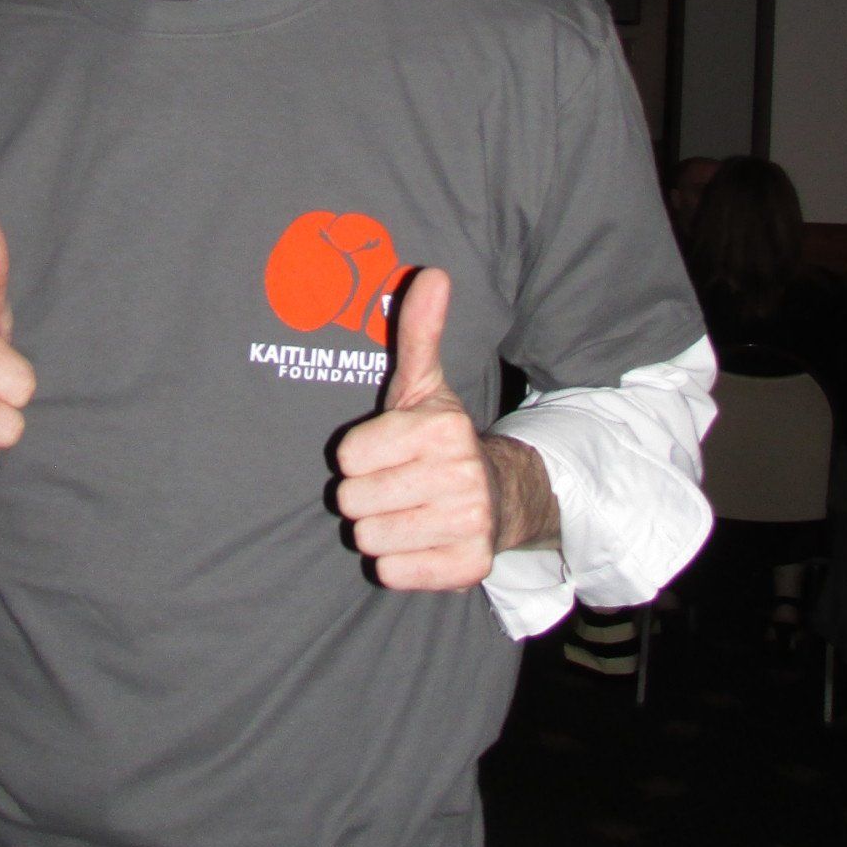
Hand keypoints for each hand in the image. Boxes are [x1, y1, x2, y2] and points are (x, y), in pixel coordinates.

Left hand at [333, 269, 555, 591]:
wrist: (499, 496)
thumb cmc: (439, 441)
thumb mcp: (424, 386)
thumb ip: (418, 332)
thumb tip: (433, 272)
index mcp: (441, 429)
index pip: (347, 457)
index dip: (360, 457)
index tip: (387, 453)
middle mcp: (460, 475)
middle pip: (353, 501)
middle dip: (365, 496)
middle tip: (396, 486)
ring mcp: (468, 524)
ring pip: (369, 539)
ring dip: (380, 530)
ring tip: (408, 512)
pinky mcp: (468, 567)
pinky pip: (392, 573)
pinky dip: (399, 563)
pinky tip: (421, 541)